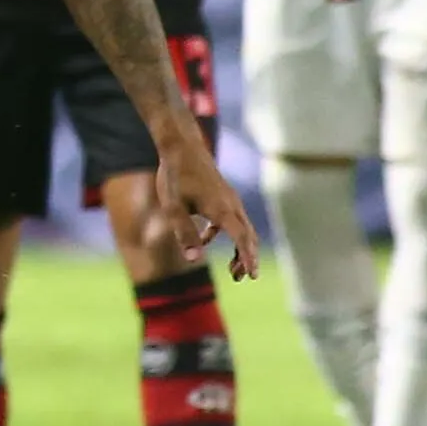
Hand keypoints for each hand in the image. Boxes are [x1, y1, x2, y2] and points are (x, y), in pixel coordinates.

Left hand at [153, 136, 261, 280]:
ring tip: (233, 270)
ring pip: (243, 228)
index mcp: (221, 209)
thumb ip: (184, 233)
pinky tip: (206, 240)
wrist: (181, 147)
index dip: (248, 258)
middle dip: (247, 258)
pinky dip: (226, 234)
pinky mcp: (223, 196)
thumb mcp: (173, 208)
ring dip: (240, 249)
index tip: (253, 275)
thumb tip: (195, 260)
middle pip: (248, 236)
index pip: (242, 238)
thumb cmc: (175, 176)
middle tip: (241, 279)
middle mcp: (231, 204)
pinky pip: (231, 220)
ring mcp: (229, 199)